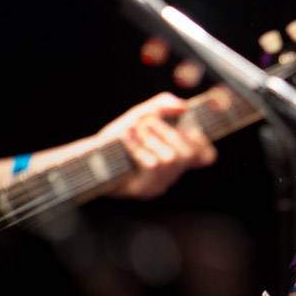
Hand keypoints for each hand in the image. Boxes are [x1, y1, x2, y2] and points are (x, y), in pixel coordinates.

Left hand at [98, 92, 216, 198]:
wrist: (89, 156)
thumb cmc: (120, 136)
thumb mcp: (142, 114)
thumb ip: (163, 104)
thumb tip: (184, 105)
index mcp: (177, 158)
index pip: (205, 157)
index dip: (203, 144)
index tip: (191, 129)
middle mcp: (171, 174)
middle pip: (188, 153)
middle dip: (168, 132)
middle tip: (148, 123)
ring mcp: (159, 184)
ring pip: (170, 159)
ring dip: (149, 138)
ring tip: (132, 130)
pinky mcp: (144, 190)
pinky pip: (151, 165)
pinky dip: (137, 145)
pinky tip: (125, 136)